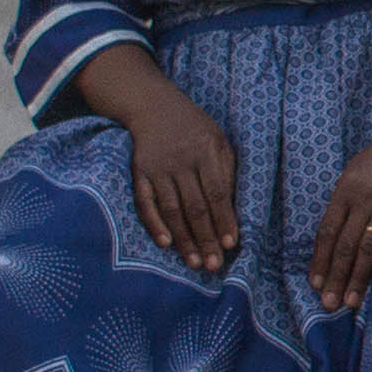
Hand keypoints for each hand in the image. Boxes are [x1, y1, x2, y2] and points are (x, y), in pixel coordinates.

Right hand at [118, 88, 237, 271]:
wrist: (153, 106)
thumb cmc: (195, 128)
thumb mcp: (219, 140)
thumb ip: (226, 171)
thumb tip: (233, 211)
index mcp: (207, 151)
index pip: (218, 192)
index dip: (224, 220)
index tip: (231, 244)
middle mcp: (181, 160)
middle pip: (195, 206)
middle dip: (206, 238)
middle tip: (214, 265)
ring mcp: (158, 167)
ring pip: (171, 209)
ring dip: (183, 238)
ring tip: (194, 262)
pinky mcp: (138, 172)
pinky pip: (145, 202)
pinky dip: (154, 224)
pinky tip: (165, 244)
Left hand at [310, 124, 371, 310]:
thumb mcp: (357, 170)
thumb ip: (347, 199)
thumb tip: (339, 232)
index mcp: (345, 188)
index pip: (328, 231)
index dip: (320, 259)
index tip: (315, 282)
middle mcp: (362, 200)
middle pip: (344, 245)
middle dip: (335, 276)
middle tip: (327, 303)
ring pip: (366, 250)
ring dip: (356, 278)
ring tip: (349, 302)